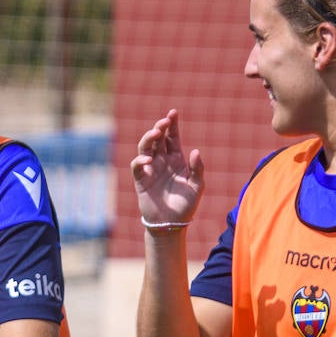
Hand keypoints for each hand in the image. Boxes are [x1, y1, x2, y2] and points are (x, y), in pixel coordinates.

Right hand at [130, 109, 204, 226]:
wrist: (172, 224)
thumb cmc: (186, 205)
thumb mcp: (197, 186)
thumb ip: (197, 169)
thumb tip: (195, 151)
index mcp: (176, 159)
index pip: (172, 137)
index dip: (172, 124)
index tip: (174, 112)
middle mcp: (162, 161)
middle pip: (158, 138)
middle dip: (160, 127)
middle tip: (165, 121)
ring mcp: (151, 169)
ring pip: (145, 147)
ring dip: (148, 138)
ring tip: (156, 133)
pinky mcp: (141, 179)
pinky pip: (137, 166)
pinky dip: (140, 161)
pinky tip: (148, 161)